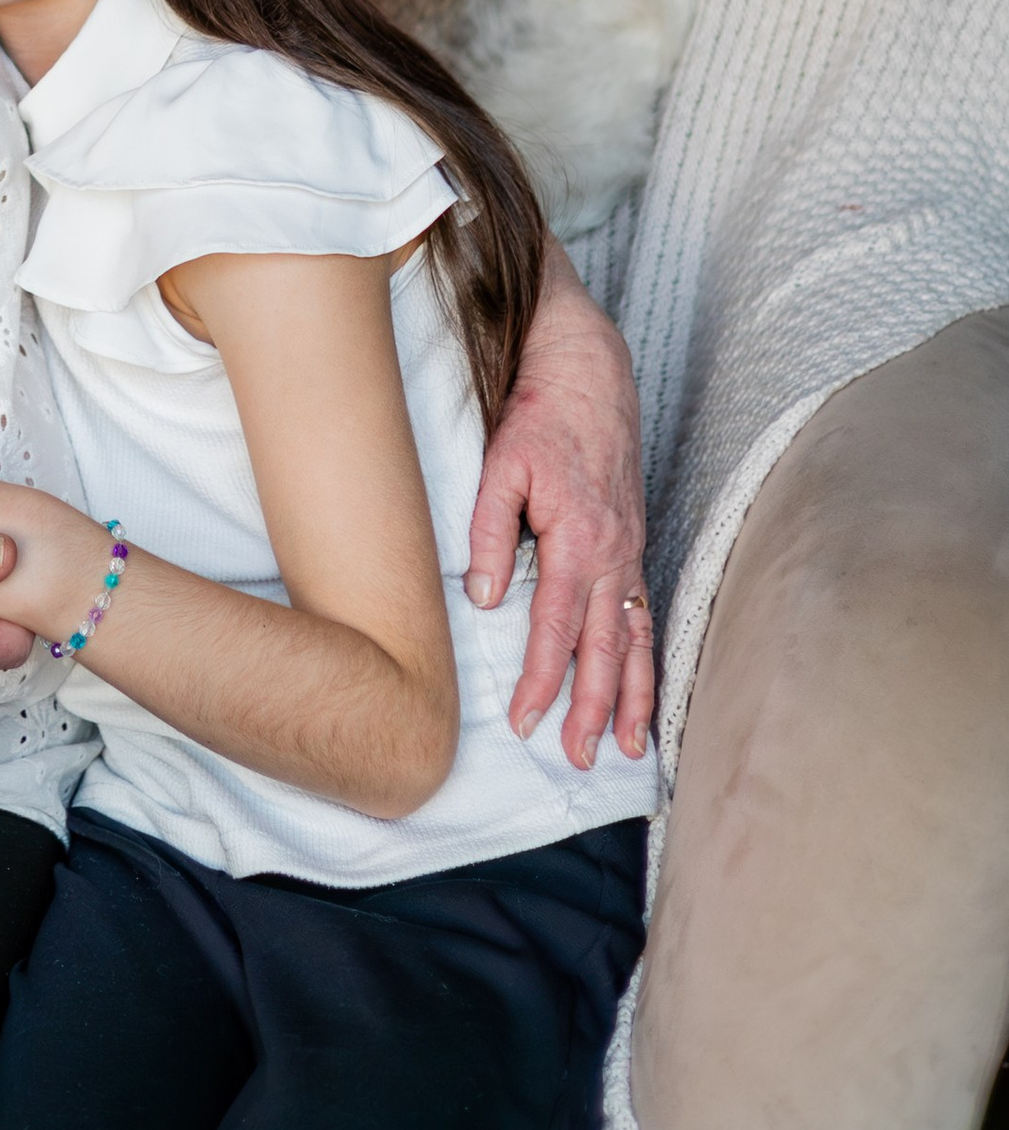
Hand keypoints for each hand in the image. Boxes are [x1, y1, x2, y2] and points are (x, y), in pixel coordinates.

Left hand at [466, 254, 654, 765]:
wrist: (589, 372)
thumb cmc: (540, 414)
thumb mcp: (500, 464)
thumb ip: (489, 532)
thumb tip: (482, 597)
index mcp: (578, 538)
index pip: (556, 627)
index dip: (542, 680)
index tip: (527, 722)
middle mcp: (614, 554)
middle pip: (603, 648)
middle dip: (590, 708)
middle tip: (577, 758)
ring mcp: (631, 551)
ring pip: (634, 638)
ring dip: (629, 696)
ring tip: (625, 747)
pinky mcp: (635, 544)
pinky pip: (646, 612)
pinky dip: (647, 656)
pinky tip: (644, 690)